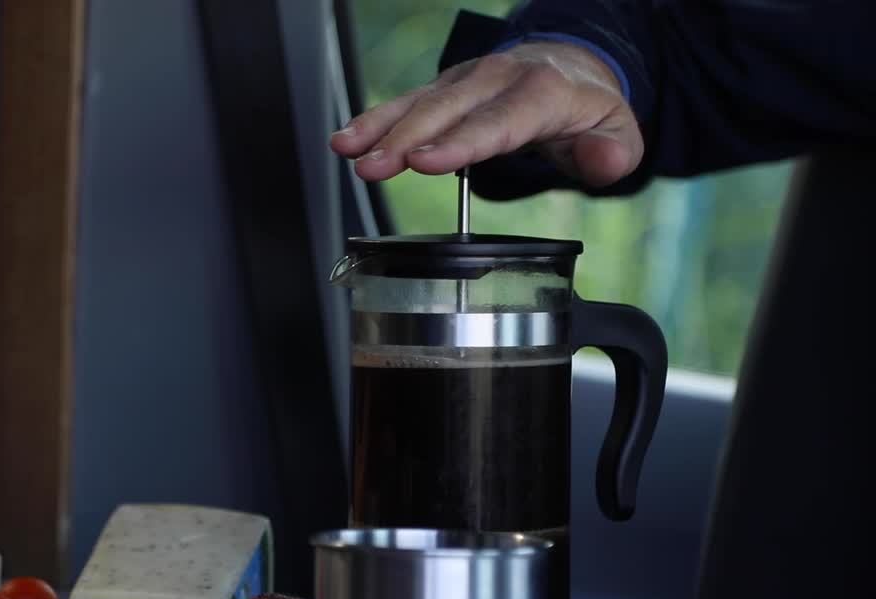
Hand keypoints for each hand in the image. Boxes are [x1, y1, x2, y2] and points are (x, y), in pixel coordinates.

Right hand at [329, 41, 642, 186]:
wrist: (569, 65)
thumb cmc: (586, 109)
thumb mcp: (620, 134)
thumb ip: (612, 153)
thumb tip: (598, 159)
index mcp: (541, 92)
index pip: (497, 122)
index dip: (459, 143)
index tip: (425, 161)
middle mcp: (497, 78)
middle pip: (446, 111)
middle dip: (404, 139)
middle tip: (373, 166)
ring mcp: (466, 80)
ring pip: (418, 102)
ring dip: (379, 127)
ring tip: (346, 149)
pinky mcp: (444, 88)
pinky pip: (406, 102)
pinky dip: (374, 119)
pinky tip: (346, 139)